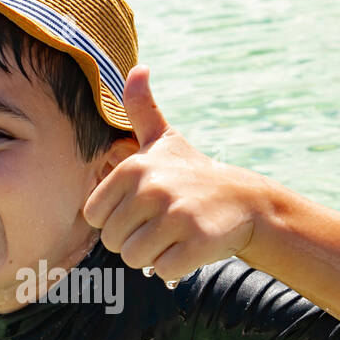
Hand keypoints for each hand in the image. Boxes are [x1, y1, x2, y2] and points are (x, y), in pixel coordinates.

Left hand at [81, 65, 259, 286]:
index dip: (116, 220)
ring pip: (136, 259)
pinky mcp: (197, 242)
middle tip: (162, 226)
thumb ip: (142, 108)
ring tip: (174, 236)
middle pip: (114, 241)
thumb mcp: (165, 140)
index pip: (95, 216)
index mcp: (133, 167)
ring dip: (153, 256)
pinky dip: (174, 268)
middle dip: (135, 241)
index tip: (141, 210)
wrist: (245, 200)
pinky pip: (163, 271)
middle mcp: (153, 188)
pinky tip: (190, 248)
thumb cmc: (193, 174)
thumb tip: (138, 68)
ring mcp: (176, 216)